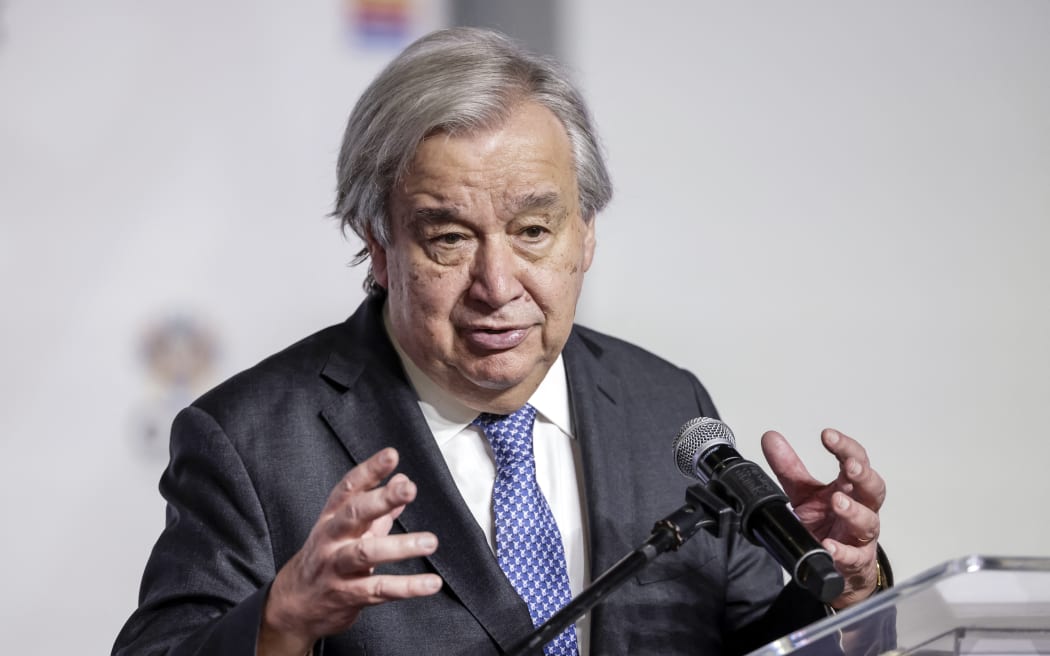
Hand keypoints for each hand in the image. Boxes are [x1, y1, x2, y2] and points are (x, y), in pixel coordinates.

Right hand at [257, 448, 442, 654]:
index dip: (370, 470)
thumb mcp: (349, 529)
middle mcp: (332, 539)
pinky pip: (379, 589)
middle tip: (409, 489)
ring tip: (430, 541)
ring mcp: (337, 567)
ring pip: (366, 553)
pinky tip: (431, 583)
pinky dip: (407, 587)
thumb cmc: (328, 559)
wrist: (296, 605)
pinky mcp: (348, 595)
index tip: (391, 455)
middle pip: (354, 514)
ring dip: (400, 546)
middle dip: (381, 499)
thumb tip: (403, 480)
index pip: (349, 488)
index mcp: (332, 518)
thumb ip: (378, 507)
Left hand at [761, 429, 885, 608]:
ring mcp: (860, 536)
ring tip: (838, 502)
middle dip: (864, 475)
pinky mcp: (856, 561)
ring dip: (854, 511)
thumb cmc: (825, 525)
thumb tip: (770, 438)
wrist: (834, 565)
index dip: (844, 447)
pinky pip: (854, 557)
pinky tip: (829, 546)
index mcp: (848, 488)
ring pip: (868, 522)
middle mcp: (861, 509)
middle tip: (850, 466)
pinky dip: (842, 551)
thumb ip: (787, 468)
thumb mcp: (802, 493)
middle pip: (873, 489)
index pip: (855, 461)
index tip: (828, 435)